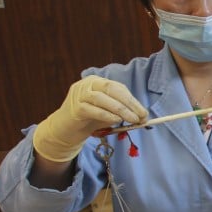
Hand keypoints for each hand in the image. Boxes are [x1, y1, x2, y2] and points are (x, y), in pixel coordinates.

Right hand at [33, 75, 147, 161]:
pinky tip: (116, 121)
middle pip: (111, 89)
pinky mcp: (74, 107)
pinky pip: (92, 110)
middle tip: (141, 117)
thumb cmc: (90, 118)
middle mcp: (87, 85)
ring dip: (120, 109)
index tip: (144, 113)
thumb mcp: (109, 112)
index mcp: (97, 82)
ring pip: (101, 98)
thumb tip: (143, 117)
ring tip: (132, 120)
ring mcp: (79, 95)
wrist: (67, 129)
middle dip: (129, 103)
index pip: (118, 88)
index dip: (133, 100)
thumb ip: (123, 111)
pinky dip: (106, 115)